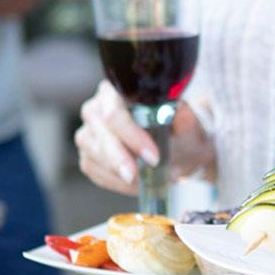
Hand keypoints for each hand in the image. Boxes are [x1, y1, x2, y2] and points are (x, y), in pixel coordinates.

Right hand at [75, 81, 215, 194]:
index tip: (152, 156)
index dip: (132, 136)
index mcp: (119, 90)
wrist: (177, 148)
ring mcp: (88, 132)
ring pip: (94, 154)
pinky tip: (134, 183)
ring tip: (146, 180)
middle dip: (121, 159)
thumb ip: (183, 116)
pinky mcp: (87, 155)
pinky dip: (115, 181)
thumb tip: (178, 110)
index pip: (116, 113)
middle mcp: (97, 108)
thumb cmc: (178, 131)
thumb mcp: (186, 124)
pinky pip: (95, 171)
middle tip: (141, 176)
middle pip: (101, 134)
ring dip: (120, 172)